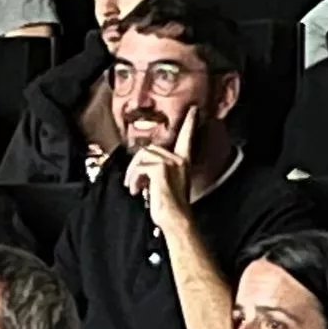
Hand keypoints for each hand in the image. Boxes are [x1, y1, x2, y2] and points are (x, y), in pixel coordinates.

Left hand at [124, 107, 195, 230]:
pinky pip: (140, 166)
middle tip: (134, 183)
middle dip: (136, 165)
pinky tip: (137, 190)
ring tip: (135, 187)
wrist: (175, 218)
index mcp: (183, 162)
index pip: (187, 138)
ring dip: (133, 173)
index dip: (190, 123)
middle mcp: (179, 160)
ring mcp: (171, 163)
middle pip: (150, 149)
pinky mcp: (161, 169)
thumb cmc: (169, 206)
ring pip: (142, 157)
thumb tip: (141, 168)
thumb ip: (157, 171)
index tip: (194, 110)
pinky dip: (134, 178)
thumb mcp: (164, 184)